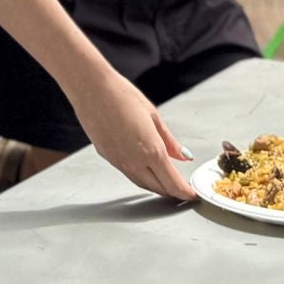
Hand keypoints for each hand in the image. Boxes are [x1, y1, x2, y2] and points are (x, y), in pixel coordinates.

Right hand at [70, 69, 196, 200]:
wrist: (91, 89)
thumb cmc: (121, 95)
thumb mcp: (153, 115)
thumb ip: (169, 140)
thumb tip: (182, 155)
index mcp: (151, 150)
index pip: (172, 182)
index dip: (184, 192)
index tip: (192, 194)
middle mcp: (134, 161)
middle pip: (159, 188)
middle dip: (173, 192)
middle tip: (183, 190)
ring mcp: (119, 162)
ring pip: (143, 184)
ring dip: (157, 187)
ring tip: (168, 184)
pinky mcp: (108, 158)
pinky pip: (129, 174)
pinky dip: (142, 177)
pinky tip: (146, 170)